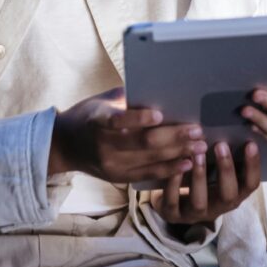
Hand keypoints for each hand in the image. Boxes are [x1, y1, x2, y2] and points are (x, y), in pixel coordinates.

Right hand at [49, 87, 205, 183]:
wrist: (65, 146)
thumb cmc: (89, 114)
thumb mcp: (102, 100)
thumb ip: (127, 97)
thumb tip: (159, 88)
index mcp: (97, 121)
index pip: (118, 121)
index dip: (138, 119)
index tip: (160, 114)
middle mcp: (104, 146)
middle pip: (142, 143)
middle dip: (173, 137)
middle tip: (197, 129)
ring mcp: (112, 166)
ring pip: (150, 160)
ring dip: (178, 153)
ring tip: (201, 145)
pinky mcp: (119, 178)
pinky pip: (148, 175)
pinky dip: (169, 170)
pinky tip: (187, 163)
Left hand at [151, 140, 259, 225]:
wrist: (173, 204)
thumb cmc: (200, 179)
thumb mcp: (215, 170)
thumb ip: (224, 155)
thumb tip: (233, 123)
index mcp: (232, 194)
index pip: (250, 184)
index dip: (253, 166)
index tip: (250, 143)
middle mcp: (217, 207)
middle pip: (229, 195)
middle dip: (226, 170)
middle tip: (221, 145)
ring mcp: (194, 214)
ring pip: (200, 202)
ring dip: (200, 176)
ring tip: (197, 153)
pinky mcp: (173, 214)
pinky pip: (173, 202)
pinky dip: (174, 184)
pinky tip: (174, 167)